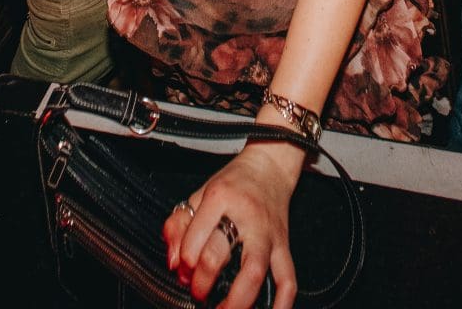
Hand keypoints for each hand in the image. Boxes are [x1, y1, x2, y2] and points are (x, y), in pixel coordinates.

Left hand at [165, 142, 300, 308]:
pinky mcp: (284, 246)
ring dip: (237, 299)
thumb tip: (173, 262)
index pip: (197, 234)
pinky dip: (282, 303)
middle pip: (220, 253)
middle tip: (196, 293)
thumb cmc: (234, 183)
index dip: (184, 260)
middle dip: (203, 280)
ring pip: (254, 270)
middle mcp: (245, 215)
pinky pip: (288, 278)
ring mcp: (268, 233)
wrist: (270, 167)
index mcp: (220, 197)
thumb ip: (179, 224)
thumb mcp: (199, 193)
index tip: (181, 271)